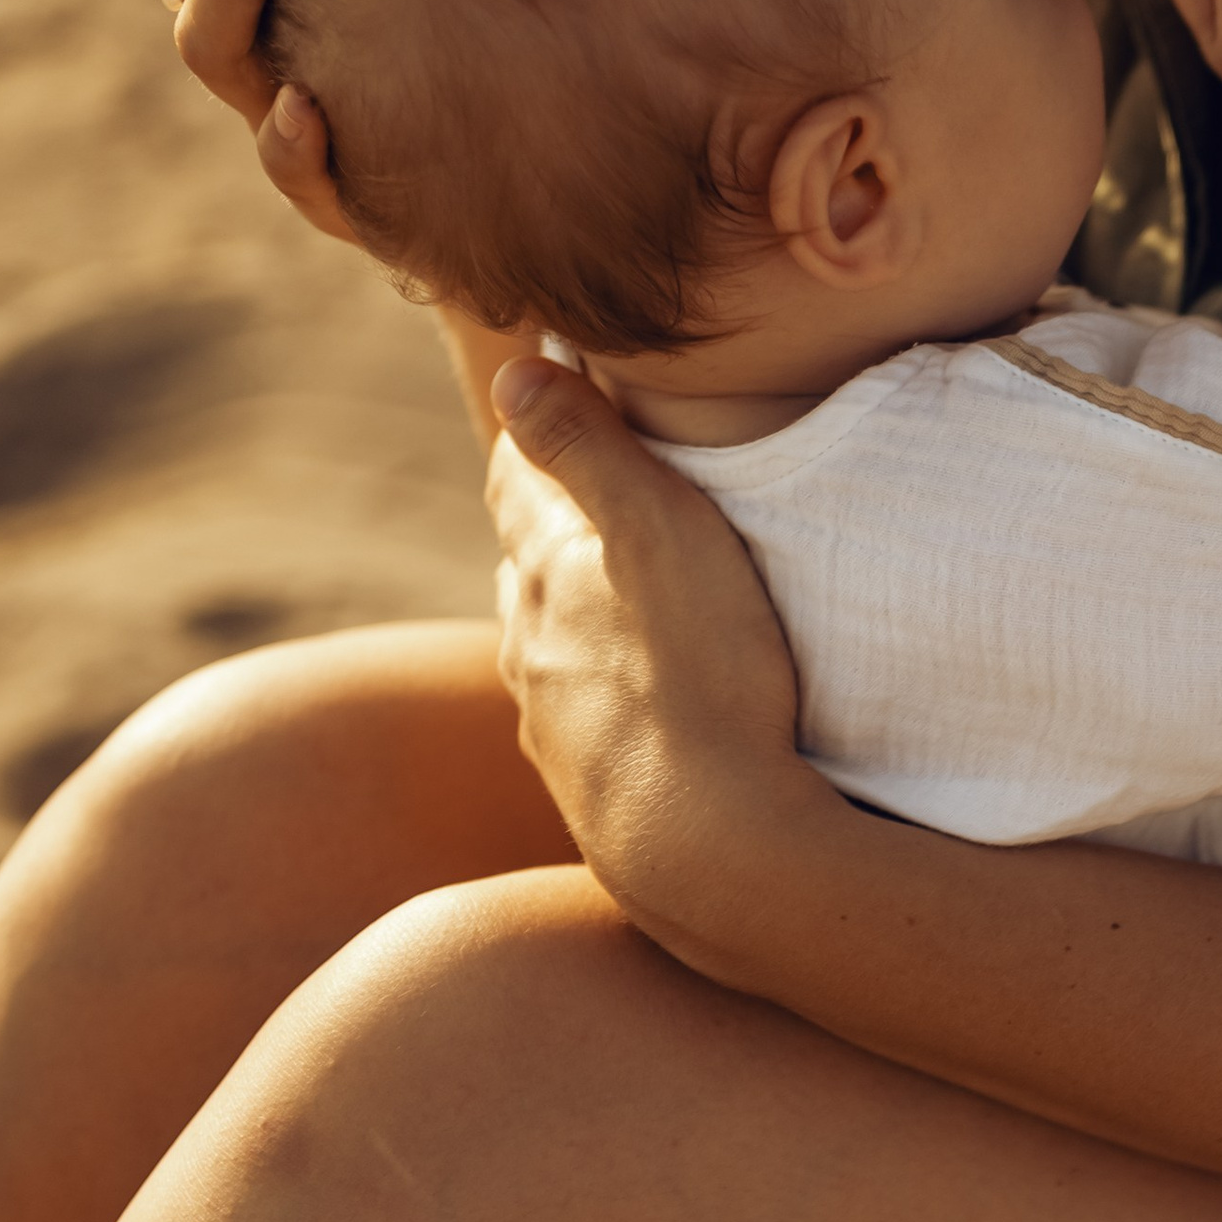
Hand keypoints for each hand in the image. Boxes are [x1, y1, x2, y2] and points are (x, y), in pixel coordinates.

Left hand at [486, 353, 831, 970]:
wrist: (711, 850)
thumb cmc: (701, 675)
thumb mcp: (656, 533)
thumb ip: (586, 448)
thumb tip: (511, 372)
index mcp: (545, 576)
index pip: (516, 482)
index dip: (532, 432)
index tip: (551, 387)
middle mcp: (530, 650)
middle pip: (524, 567)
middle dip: (550, 523)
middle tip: (592, 488)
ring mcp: (555, 729)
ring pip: (546, 649)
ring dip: (570, 614)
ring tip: (615, 595)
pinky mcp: (591, 792)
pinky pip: (584, 719)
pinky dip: (601, 690)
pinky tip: (637, 704)